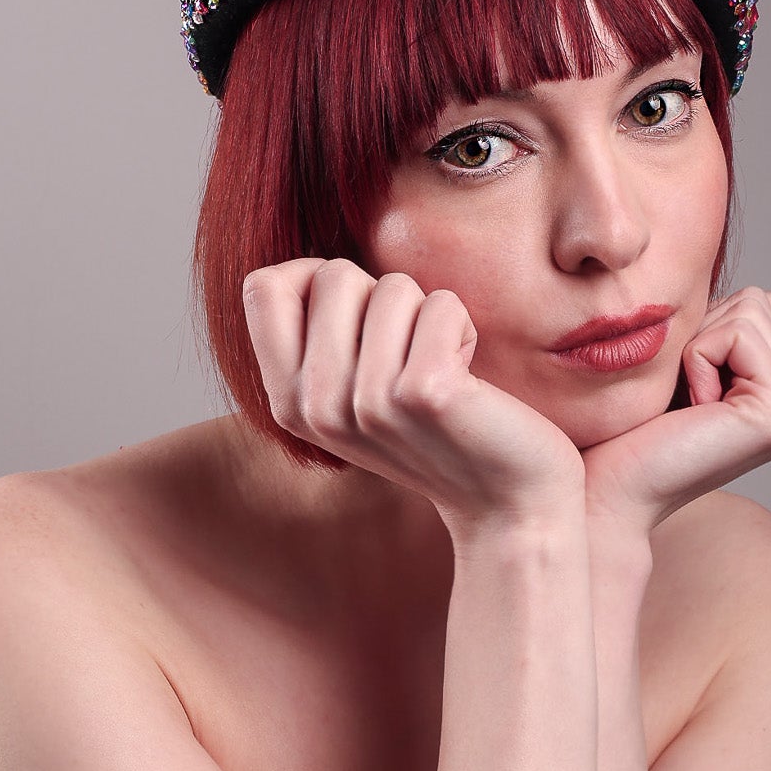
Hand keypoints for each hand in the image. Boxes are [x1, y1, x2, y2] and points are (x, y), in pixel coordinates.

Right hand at [243, 257, 587, 532]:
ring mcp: (367, 403)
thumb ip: (317, 338)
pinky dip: (462, 326)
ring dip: (428, 316)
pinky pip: (440, 305)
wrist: (507, 502)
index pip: (263, 287)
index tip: (356, 315)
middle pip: (332, 275)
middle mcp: (317, 407)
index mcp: (287, 404)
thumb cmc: (437, 429)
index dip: (313, 276)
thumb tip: (307, 268)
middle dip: (383, 297)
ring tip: (440, 369)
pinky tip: (466, 377)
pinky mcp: (423, 394)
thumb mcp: (354, 392)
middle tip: (408, 354)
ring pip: (392, 287)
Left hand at [580, 287, 770, 542]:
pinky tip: (690, 408)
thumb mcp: (680, 366)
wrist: (604, 489)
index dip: (707, 326)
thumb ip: (726, 331)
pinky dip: (699, 358)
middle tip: (680, 396)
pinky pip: (739, 334)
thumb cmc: (625, 431)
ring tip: (685, 403)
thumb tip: (765, 294)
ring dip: (699, 346)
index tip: (679, 385)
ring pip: (753, 309)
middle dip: (704, 332)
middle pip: (761, 301)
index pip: (764, 305)